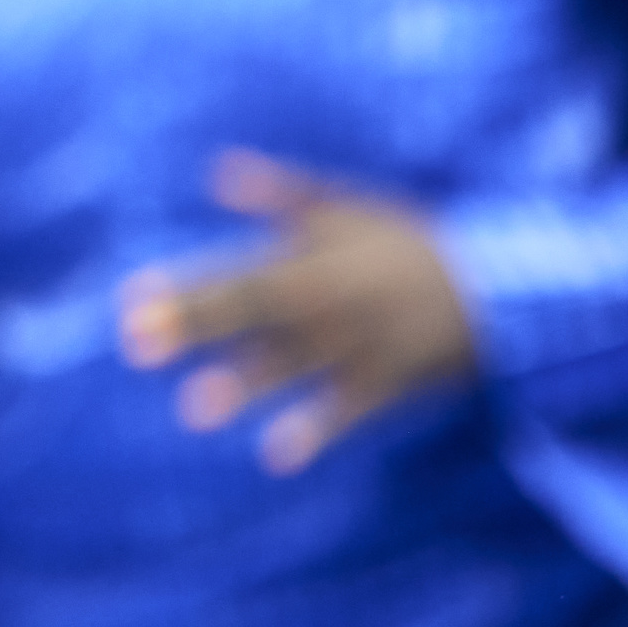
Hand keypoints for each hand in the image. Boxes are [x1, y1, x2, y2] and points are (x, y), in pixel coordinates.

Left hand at [119, 155, 474, 471]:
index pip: (235, 272)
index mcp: (313, 258)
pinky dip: (315, 430)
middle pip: (251, 313)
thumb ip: (282, 194)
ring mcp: (358, 343)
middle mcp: (329, 300)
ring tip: (193, 410)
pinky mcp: (387, 382)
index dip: (183, 287)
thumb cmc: (411, 243)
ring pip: (293, 364)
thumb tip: (218, 170)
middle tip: (134, 345)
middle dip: (194, 327)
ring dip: (245, 384)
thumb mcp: (348, 208)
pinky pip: (347, 409)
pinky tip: (275, 456)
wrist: (498, 286)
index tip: (129, 301)